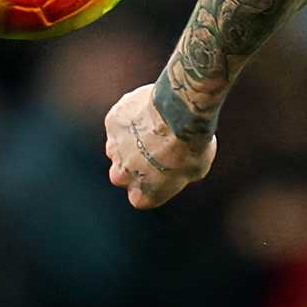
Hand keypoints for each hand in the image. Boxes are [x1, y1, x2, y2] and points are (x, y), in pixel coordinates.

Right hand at [104, 84, 217, 208]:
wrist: (180, 114)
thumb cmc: (192, 144)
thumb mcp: (195, 169)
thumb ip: (177, 173)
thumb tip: (177, 165)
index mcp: (142, 196)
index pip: (141, 197)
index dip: (152, 182)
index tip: (163, 171)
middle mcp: (122, 176)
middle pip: (124, 173)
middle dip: (136, 163)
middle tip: (157, 147)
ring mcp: (114, 149)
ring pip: (119, 147)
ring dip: (132, 140)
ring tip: (157, 126)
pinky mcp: (111, 123)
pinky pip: (120, 122)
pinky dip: (132, 117)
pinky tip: (151, 109)